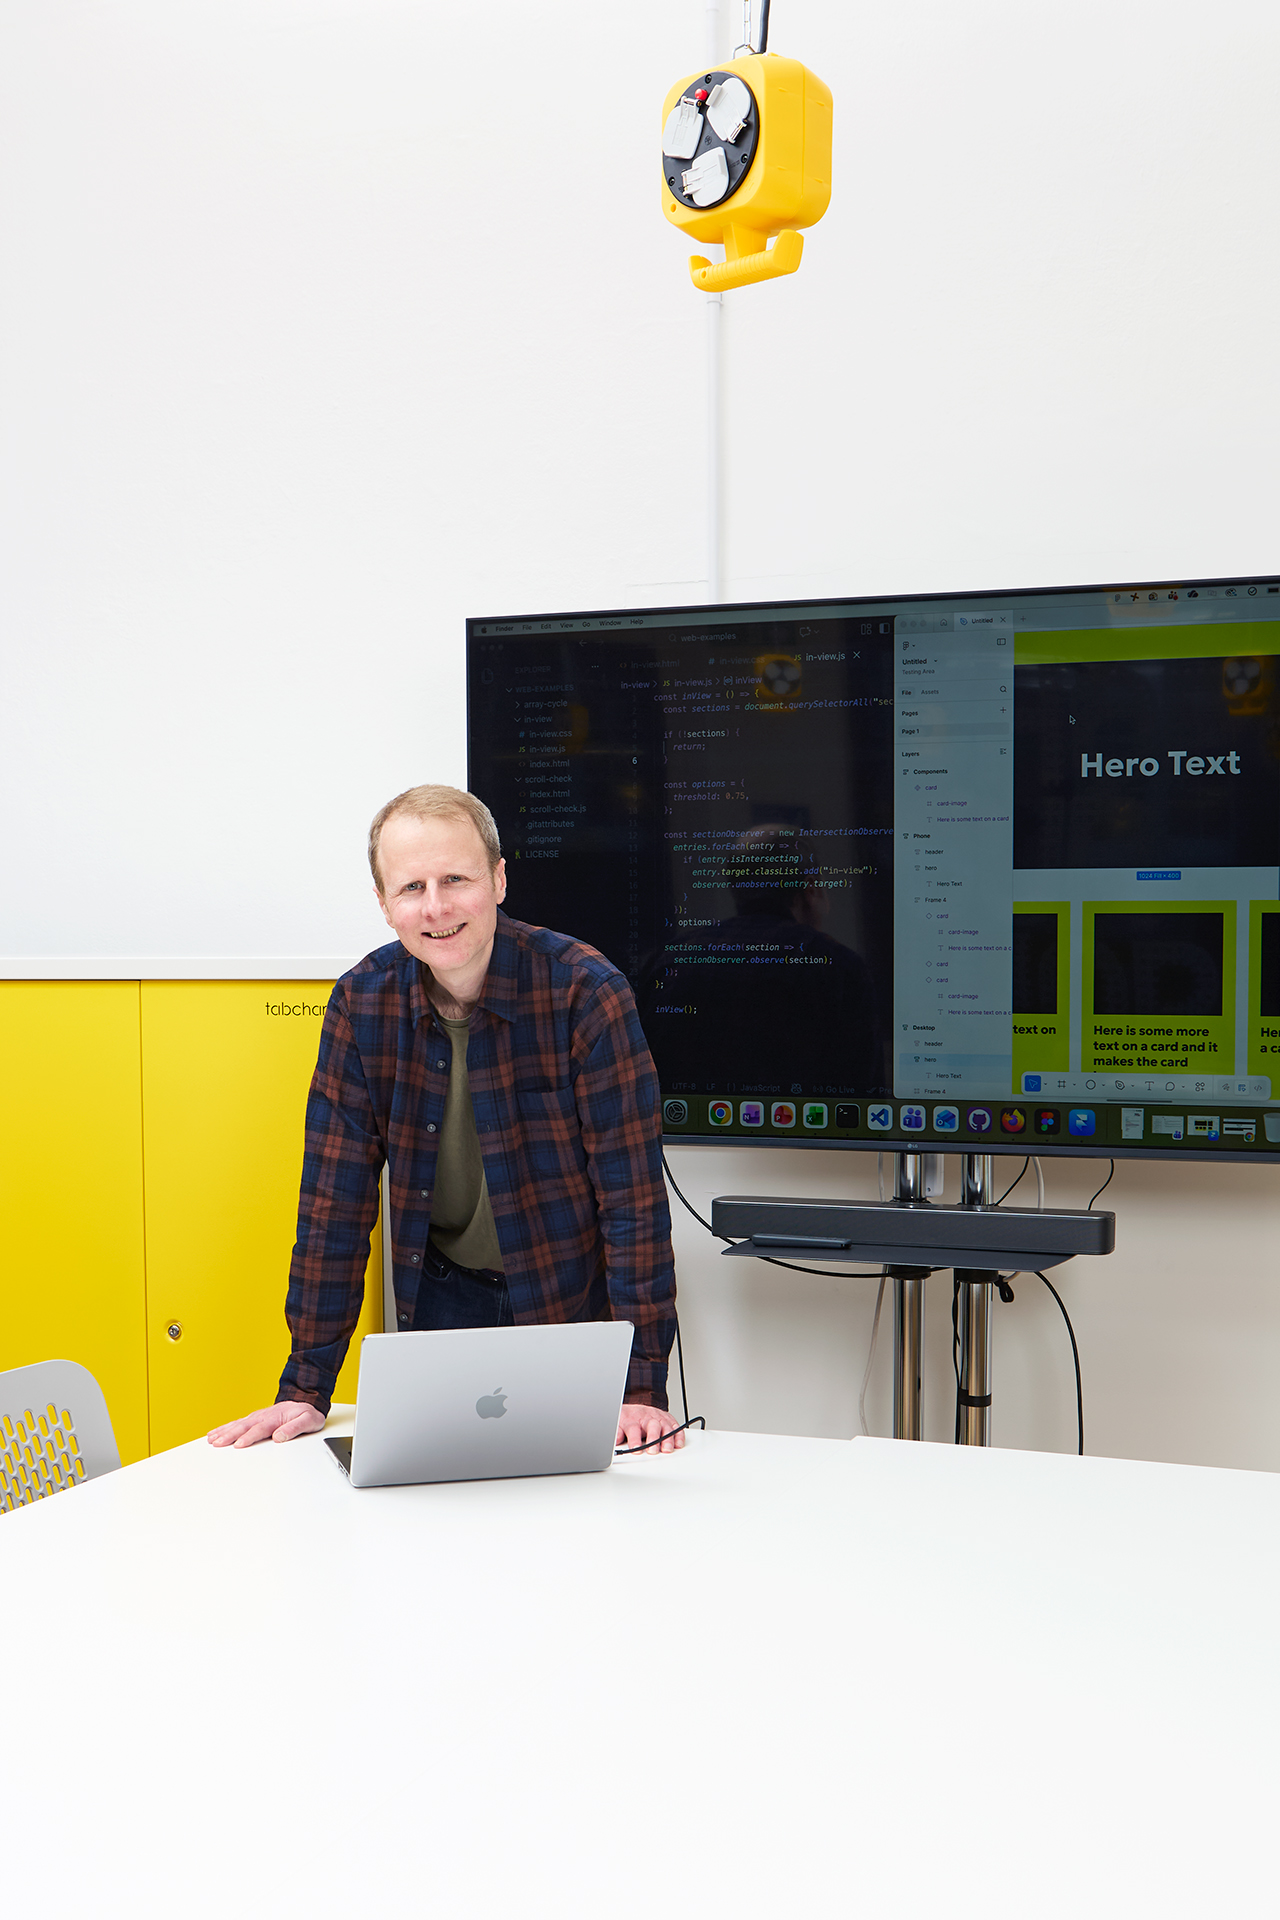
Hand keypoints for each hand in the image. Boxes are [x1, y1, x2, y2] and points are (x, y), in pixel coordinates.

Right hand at [207, 1401, 325, 1447]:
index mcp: (275, 1418)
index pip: (260, 1429)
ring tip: (211, 1440)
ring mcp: (257, 1416)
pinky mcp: (253, 1418)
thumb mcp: (308, 1420)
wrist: (306, 1400)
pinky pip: (236, 1423)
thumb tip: (279, 1437)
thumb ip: (294, 1428)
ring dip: (224, 1432)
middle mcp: (263, 1416)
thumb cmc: (307, 1413)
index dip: (249, 1437)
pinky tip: (214, 1433)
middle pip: (244, 1427)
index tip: (238, 1445)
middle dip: (229, 1435)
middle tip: (217, 1444)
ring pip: (237, 1424)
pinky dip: (224, 1428)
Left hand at [616, 1402, 684, 1453]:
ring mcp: (658, 1417)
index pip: (633, 1429)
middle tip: (653, 1451)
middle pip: (652, 1425)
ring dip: (667, 1439)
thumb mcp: (617, 1425)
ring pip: (665, 1426)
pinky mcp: (667, 1419)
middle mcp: (647, 1417)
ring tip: (667, 1449)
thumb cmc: (627, 1419)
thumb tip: (615, 1442)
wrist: (633, 1409)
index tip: (636, 1449)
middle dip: (654, 1439)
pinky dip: (678, 1435)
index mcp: (632, 1419)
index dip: (635, 1440)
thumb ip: (616, 1434)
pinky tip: (678, 1444)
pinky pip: (675, 1426)